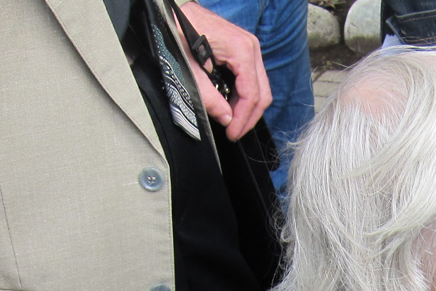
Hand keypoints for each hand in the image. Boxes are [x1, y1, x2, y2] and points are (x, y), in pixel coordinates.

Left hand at [178, 2, 271, 140]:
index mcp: (241, 50)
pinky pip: (252, 80)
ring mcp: (249, 48)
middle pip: (262, 93)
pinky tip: (231, 105)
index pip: (252, 94)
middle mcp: (251, 48)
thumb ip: (207, 95)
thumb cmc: (178, 29)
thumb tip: (225, 118)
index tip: (232, 133)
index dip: (243, 118)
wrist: (172, 8)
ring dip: (247, 108)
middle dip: (249, 117)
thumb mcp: (188, 66)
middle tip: (234, 132)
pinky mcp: (243, 51)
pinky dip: (244, 96)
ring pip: (260, 88)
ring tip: (231, 121)